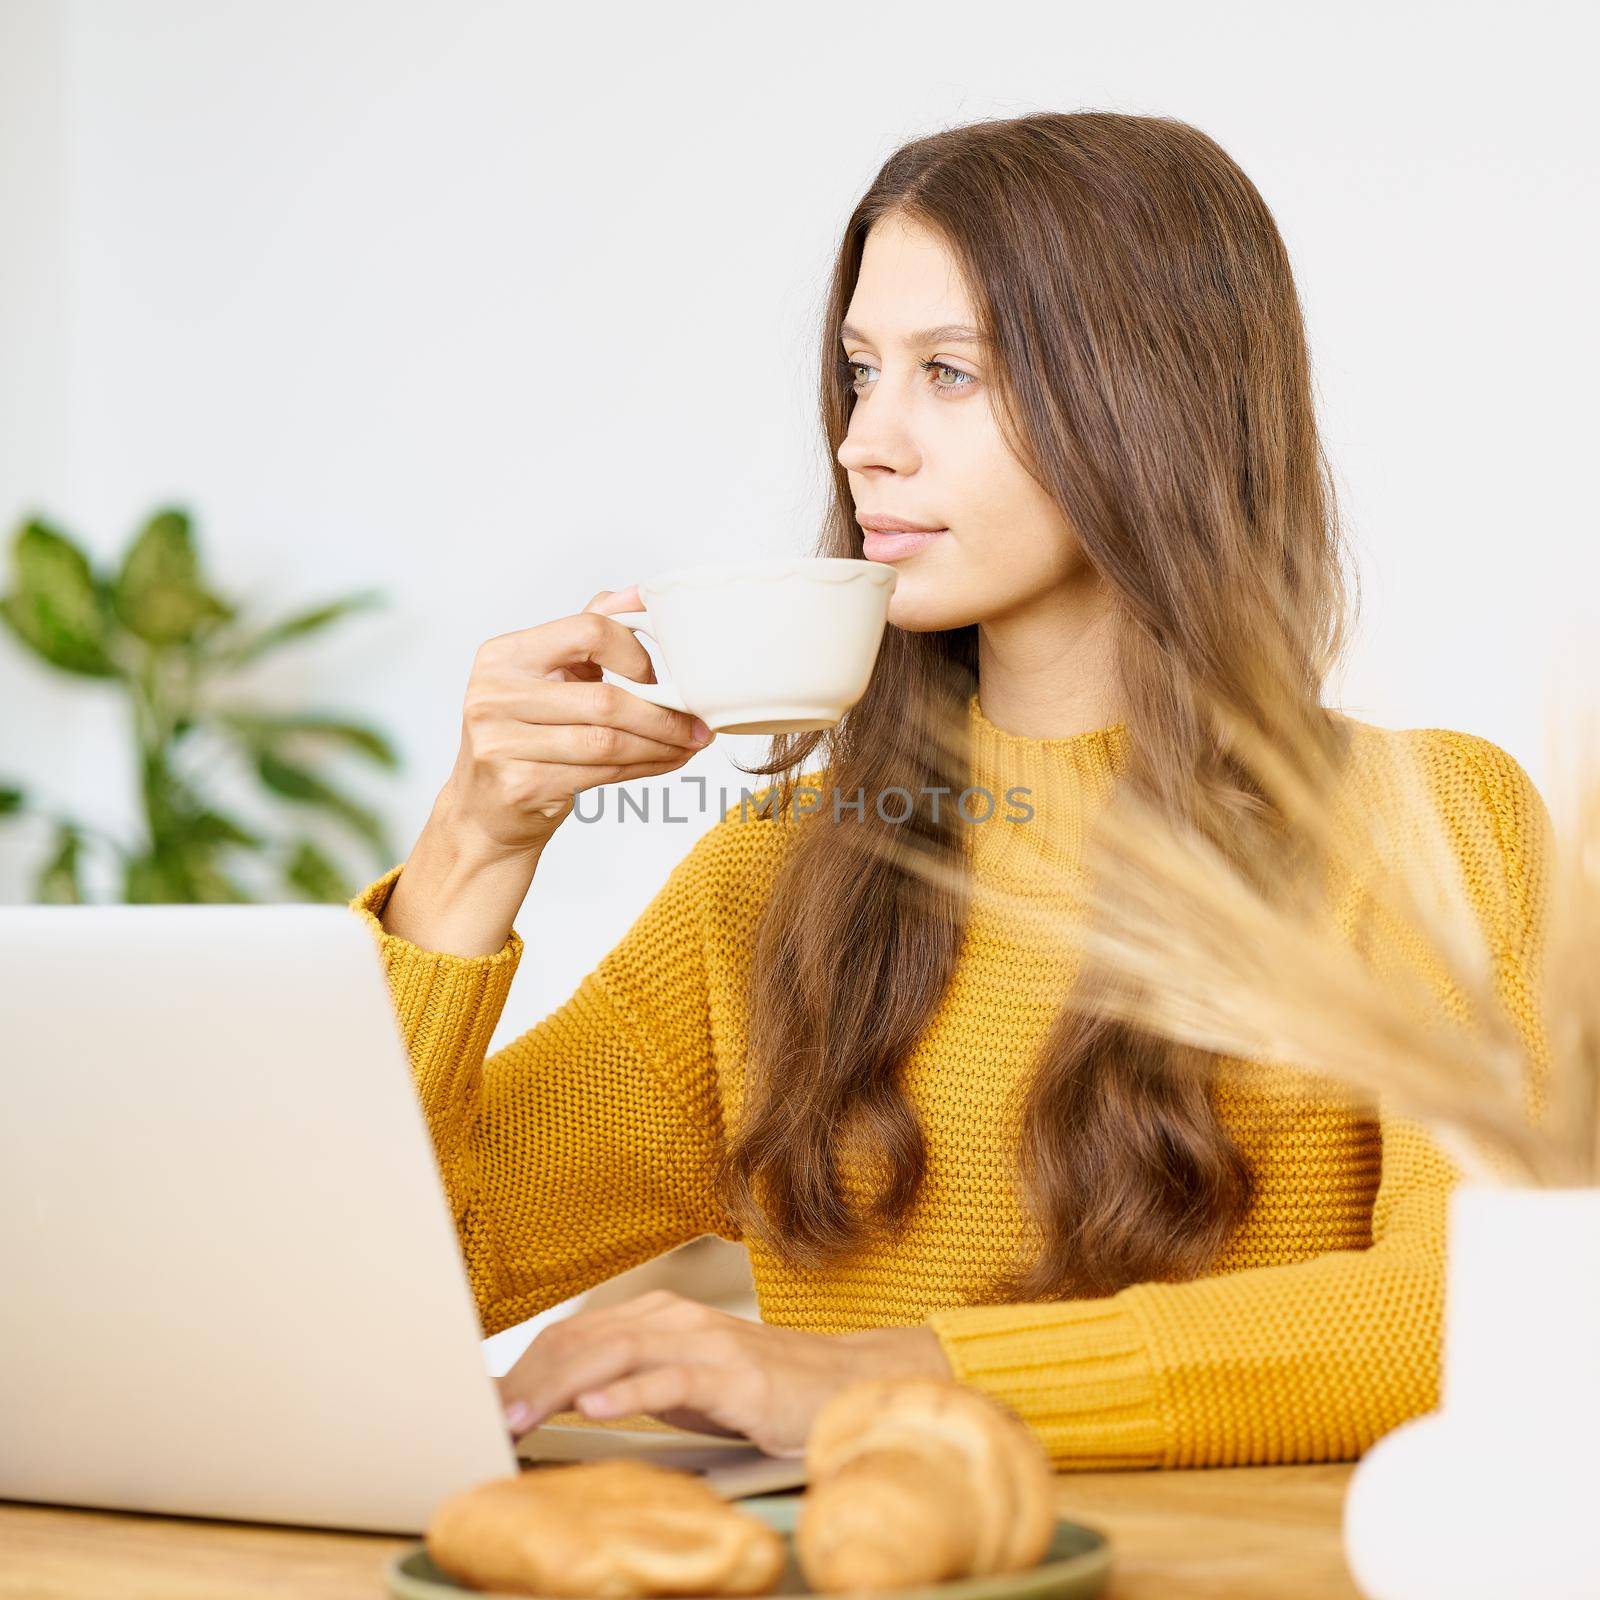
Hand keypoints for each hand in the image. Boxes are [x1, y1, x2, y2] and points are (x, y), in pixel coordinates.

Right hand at [440, 584, 714, 860]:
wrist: (485, 809)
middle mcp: (495, 695)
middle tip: (698, 724)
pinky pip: (599, 775)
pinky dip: (643, 769)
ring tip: (689, 746)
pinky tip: (665, 763)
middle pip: (604, 698)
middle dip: (663, 715)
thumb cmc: (525, 737)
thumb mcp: (546, 677)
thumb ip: (587, 633)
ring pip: (607, 742)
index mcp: (504, 656)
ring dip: (661, 746)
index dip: (635, 654)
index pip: (587, 631)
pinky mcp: (519, 785)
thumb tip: (637, 593)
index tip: (658, 678)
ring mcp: (502, 743)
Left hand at [496, 1289, 953, 1457]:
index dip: (521, 1368)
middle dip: (527, 1380)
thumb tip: (563, 1401)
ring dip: (561, 1387)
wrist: (838, 1385)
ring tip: (521, 1416)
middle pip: (582, 1339)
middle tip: (485, 1419)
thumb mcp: (680, 1384)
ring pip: (617, 1351)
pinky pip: (675, 1378)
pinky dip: (632, 1389)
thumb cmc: (755, 1390)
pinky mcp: (735, 1376)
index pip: (571, 1335)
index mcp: (655, 1317)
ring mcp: (705, 1343)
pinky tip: (598, 1406)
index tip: (482, 1405)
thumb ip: (628, 1380)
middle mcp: (674, 1319)